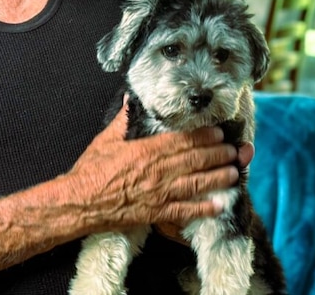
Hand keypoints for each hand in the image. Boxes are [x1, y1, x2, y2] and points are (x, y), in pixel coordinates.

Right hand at [67, 100, 242, 233]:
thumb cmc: (91, 171)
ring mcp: (159, 194)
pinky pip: (185, 211)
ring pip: (196, 184)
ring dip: (218, 178)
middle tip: (234, 150)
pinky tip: (219, 205)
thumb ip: (122, 120)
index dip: (204, 137)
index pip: (182, 141)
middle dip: (218, 155)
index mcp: (146, 151)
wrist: (80, 202)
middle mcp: (157, 172)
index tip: (218, 132)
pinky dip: (204, 208)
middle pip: (195, 161)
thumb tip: (129, 100)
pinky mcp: (156, 213)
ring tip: (234, 173)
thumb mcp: (105, 140)